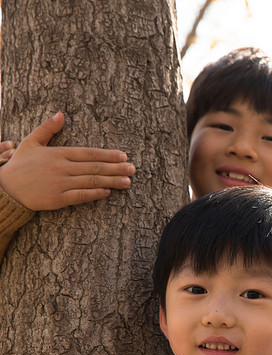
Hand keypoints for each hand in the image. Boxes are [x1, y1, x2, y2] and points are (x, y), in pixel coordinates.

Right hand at [0, 112, 134, 210]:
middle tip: (133, 169)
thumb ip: (47, 129)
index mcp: (58, 154)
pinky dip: (95, 194)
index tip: (124, 156)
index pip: (88, 153)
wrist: (6, 188)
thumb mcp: (31, 142)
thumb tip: (61, 114)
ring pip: (91, 181)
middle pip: (94, 167)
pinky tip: (108, 192)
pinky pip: (80, 196)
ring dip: (111, 181)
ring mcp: (60, 184)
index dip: (107, 155)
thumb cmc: (20, 165)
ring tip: (127, 182)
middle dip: (116, 168)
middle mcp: (61, 168)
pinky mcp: (57, 199)